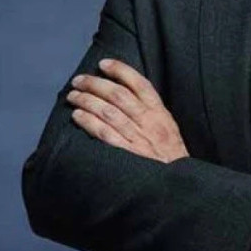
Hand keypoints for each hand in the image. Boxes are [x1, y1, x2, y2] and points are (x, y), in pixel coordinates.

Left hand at [66, 58, 188, 162]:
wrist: (177, 187)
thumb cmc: (171, 159)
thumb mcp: (169, 131)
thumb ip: (153, 114)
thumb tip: (128, 96)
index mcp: (161, 114)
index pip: (140, 84)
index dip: (120, 71)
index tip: (104, 64)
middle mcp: (149, 123)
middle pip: (119, 95)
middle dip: (96, 84)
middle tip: (79, 80)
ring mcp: (138, 139)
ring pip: (108, 112)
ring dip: (87, 101)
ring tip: (73, 96)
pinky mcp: (127, 154)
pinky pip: (104, 134)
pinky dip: (89, 122)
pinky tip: (77, 116)